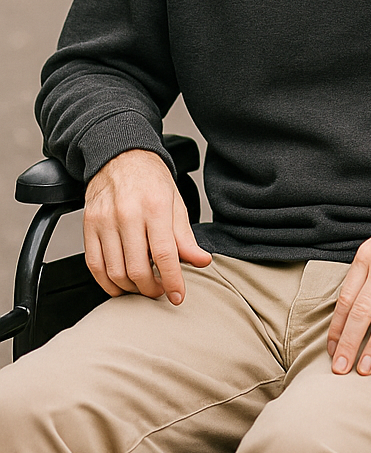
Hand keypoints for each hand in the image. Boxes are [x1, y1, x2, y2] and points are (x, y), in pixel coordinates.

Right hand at [83, 149, 211, 303]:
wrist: (121, 156)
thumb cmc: (151, 180)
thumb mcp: (175, 203)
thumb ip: (185, 237)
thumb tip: (201, 261)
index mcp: (155, 206)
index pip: (165, 254)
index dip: (172, 281)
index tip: (178, 296)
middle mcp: (128, 214)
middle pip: (137, 268)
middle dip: (151, 289)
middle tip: (161, 290)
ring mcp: (105, 221)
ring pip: (115, 272)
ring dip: (131, 288)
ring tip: (143, 286)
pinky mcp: (88, 226)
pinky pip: (95, 266)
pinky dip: (107, 282)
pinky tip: (121, 284)